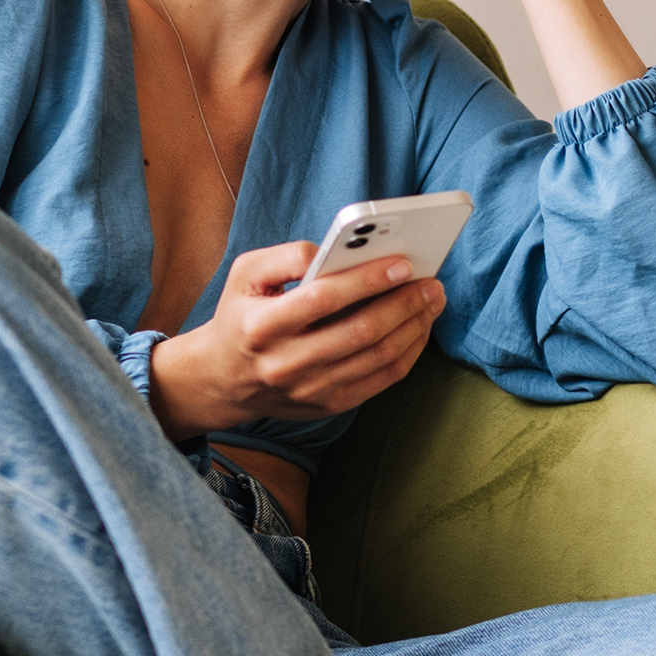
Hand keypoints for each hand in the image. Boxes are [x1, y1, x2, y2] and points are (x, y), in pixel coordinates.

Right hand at [148, 243, 445, 440]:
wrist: (224, 377)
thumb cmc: (241, 314)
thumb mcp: (244, 274)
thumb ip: (286, 257)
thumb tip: (335, 252)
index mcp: (260, 326)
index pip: (321, 299)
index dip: (365, 280)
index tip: (401, 264)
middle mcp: (284, 364)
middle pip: (359, 332)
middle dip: (403, 304)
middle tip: (431, 283)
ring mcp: (309, 390)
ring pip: (378, 358)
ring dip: (414, 327)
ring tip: (432, 301)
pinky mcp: (329, 404)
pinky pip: (382, 380)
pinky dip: (408, 352)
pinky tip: (418, 328)